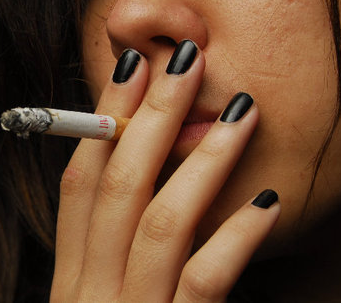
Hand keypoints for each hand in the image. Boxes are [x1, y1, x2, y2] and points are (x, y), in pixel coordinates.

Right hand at [50, 41, 279, 301]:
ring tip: (243, 112)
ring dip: (204, 160)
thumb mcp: (106, 302)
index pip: (80, 186)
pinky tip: (267, 202)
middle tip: (188, 62)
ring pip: (161, 223)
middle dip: (152, 116)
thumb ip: (120, 256)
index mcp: (73, 279)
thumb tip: (151, 178)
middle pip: (118, 188)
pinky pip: (204, 280)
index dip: (102, 120)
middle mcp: (92, 293)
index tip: (134, 68)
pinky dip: (235, 237)